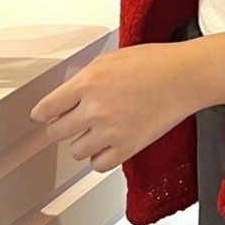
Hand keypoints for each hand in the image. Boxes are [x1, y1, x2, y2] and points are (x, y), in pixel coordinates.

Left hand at [31, 44, 200, 172]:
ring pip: (75, 151)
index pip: (48, 107)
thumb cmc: (153, 62)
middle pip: (57, 132)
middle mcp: (95, 108)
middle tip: (64, 125)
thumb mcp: (109, 59)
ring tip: (89, 135)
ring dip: (79, 143)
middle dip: (58, 127)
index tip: (40, 116)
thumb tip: (68, 94)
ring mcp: (111, 130)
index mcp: (87, 82)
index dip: (41, 113)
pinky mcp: (128, 147)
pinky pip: (98, 165)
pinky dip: (97, 159)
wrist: (184, 76)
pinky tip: (103, 148)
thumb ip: (85, 78)